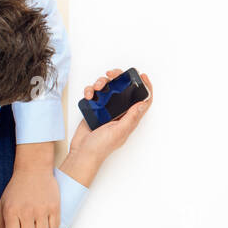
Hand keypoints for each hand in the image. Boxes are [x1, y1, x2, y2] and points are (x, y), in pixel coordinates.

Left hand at [0, 144, 59, 227]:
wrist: (33, 170)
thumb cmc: (16, 189)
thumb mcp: (2, 205)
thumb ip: (1, 225)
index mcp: (11, 212)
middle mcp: (26, 212)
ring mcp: (42, 210)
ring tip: (36, 227)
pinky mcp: (55, 207)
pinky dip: (50, 227)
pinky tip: (45, 220)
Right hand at [60, 70, 153, 187]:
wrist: (82, 152)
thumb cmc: (101, 147)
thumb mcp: (118, 132)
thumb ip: (131, 117)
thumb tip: (143, 104)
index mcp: (130, 118)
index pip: (143, 100)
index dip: (146, 87)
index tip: (142, 76)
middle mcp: (120, 112)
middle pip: (124, 89)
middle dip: (119, 78)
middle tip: (112, 74)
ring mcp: (107, 109)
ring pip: (108, 88)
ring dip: (102, 82)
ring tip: (96, 87)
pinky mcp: (95, 108)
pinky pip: (95, 94)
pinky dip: (91, 91)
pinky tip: (89, 95)